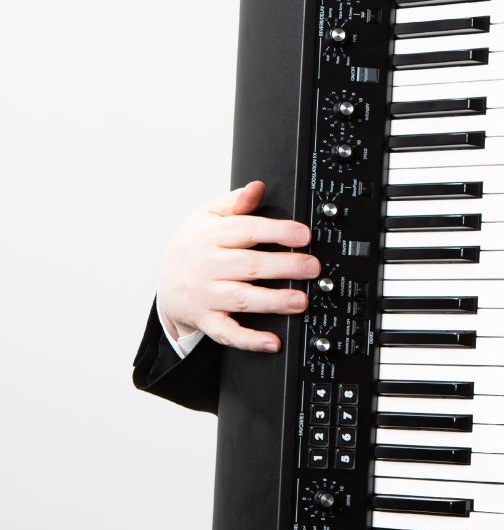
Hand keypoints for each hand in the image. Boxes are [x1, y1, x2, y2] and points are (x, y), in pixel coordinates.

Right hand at [157, 180, 318, 351]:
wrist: (166, 285)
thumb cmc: (193, 247)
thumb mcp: (206, 217)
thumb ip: (235, 203)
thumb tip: (257, 187)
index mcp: (209, 235)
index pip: (246, 230)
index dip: (276, 232)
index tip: (303, 234)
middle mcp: (206, 265)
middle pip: (248, 265)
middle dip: (283, 266)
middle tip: (312, 267)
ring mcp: (205, 294)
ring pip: (241, 298)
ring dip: (273, 301)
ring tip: (300, 301)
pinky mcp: (206, 320)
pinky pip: (227, 332)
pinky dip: (249, 339)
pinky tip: (271, 342)